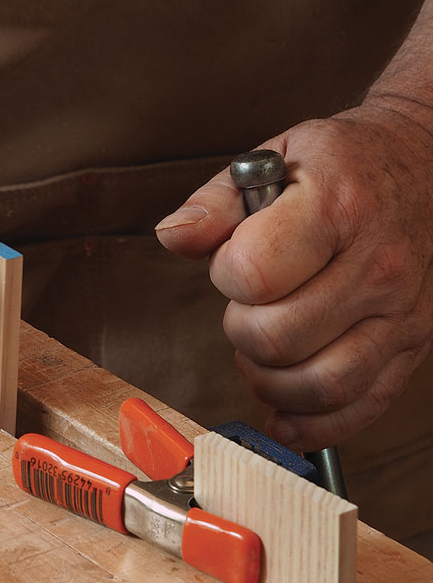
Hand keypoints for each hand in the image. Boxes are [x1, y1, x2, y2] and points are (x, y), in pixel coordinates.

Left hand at [155, 102, 432, 449]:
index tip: (233, 260)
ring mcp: (402, 312)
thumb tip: (174, 236)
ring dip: (270, 381)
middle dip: (241, 328)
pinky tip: (284, 412)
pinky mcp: (413, 345)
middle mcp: (378, 265)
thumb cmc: (341, 165)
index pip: (253, 275)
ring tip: (263, 350)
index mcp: (337, 208)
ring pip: (321, 385)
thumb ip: (215, 203)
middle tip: (249, 305)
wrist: (424, 163)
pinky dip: (314, 423)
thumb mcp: (272, 159)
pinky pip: (362, 406)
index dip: (225, 274)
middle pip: (278, 339)